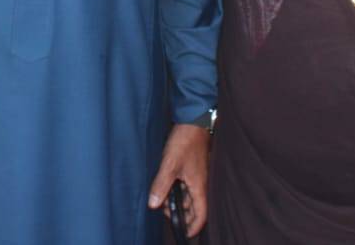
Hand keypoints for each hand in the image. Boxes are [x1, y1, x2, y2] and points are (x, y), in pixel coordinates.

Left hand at [148, 123, 209, 238]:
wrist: (192, 121)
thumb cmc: (184, 142)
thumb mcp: (169, 164)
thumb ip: (161, 185)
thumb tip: (153, 205)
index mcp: (199, 186)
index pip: (201, 214)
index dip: (194, 226)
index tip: (185, 233)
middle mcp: (200, 183)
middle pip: (194, 207)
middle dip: (181, 213)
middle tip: (164, 211)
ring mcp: (197, 176)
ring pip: (189, 196)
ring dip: (177, 200)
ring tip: (161, 198)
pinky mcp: (192, 168)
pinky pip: (186, 185)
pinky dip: (177, 189)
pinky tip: (165, 185)